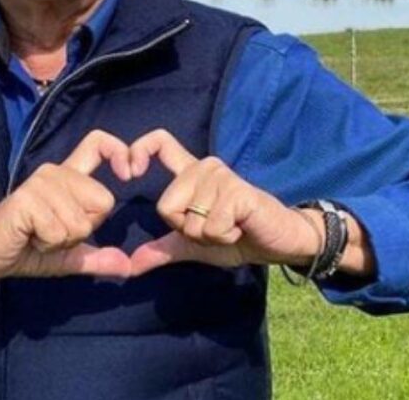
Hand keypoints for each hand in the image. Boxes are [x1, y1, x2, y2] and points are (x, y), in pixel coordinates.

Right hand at [0, 129, 133, 282]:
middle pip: (103, 201)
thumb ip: (97, 258)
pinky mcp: (27, 199)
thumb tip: (127, 266)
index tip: (129, 174)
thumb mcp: (69, 255)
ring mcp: (40, 182)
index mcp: (68, 177)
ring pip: (82, 221)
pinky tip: (29, 237)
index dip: (119, 152)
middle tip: (51, 232)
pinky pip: (60, 230)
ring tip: (38, 235)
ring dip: (62, 240)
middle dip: (83, 229)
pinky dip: (49, 244)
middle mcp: (55, 172)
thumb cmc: (26, 250)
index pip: (98, 144)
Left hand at [127, 129, 321, 275]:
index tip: (129, 172)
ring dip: (210, 236)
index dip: (138, 150)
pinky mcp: (236, 191)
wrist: (278, 242)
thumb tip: (131, 265)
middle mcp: (204, 167)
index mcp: (190, 173)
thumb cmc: (238, 237)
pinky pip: (211, 228)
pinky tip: (241, 227)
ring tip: (232, 225)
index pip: (159, 143)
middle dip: (188, 230)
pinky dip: (224, 238)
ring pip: (190, 221)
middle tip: (217, 226)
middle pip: (166, 206)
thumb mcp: (194, 245)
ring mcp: (221, 176)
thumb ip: (163, 250)